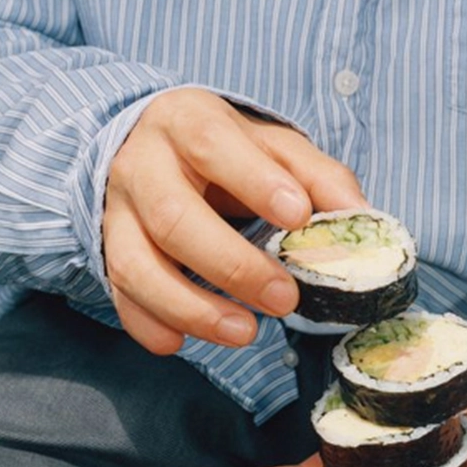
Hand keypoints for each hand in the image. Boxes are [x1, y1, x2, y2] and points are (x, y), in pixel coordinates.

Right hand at [104, 87, 368, 353]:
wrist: (152, 148)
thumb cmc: (224, 152)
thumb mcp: (271, 147)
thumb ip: (316, 174)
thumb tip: (358, 212)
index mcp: (188, 124)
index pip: (214, 145)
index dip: (255, 182)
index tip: (298, 217)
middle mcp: (142, 166)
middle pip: (173, 217)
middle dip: (232, 265)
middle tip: (285, 299)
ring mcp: (117, 213)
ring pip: (136, 265)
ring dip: (190, 307)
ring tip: (244, 333)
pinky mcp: (108, 252)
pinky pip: (119, 294)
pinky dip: (147, 324)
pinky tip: (179, 342)